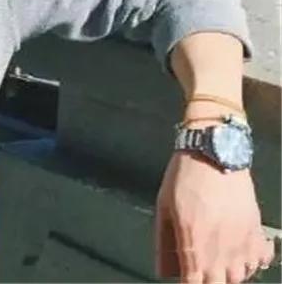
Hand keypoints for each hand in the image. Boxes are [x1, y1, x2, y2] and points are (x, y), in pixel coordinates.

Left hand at [156, 151, 273, 282]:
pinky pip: (261, 260)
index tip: (185, 279)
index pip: (194, 283)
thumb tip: (162, 268)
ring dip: (228, 274)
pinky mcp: (256, 230)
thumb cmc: (185, 176)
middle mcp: (221, 247)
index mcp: (194, 242)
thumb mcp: (164, 206)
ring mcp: (242, 240)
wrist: (213, 152)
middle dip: (208, 281)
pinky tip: (240, 254)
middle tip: (199, 270)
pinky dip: (252, 263)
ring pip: (240, 276)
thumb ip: (164, 241)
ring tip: (216, 262)